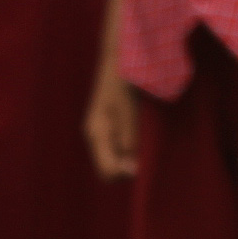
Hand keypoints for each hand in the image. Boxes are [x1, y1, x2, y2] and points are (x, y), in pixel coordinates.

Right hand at [83, 59, 140, 180]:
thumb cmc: (124, 87)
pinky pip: (112, 148)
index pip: (107, 171)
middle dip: (125, 169)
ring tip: (141, 144)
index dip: (125, 174)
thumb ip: (129, 142)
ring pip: (110, 159)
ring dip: (126, 159)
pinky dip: (124, 150)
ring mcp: (97, 131)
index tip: (142, 164)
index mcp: (97, 135)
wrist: (117, 64)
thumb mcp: (129, 115)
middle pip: (106, 168)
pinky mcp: (104, 126)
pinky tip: (136, 139)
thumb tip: (131, 171)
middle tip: (144, 155)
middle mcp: (94, 136)